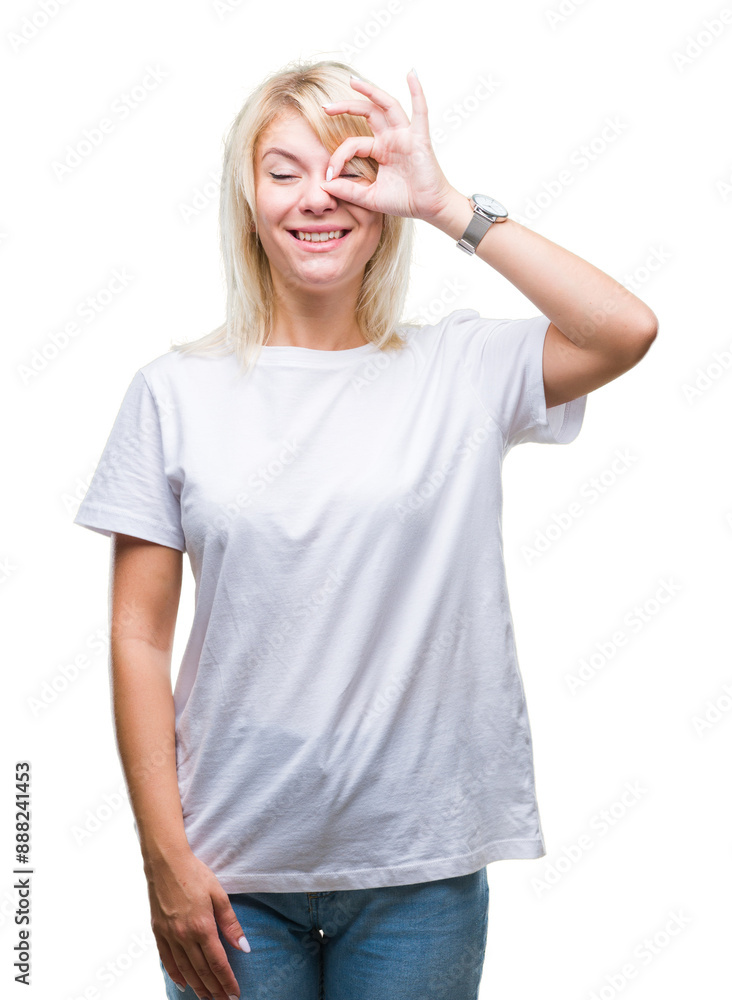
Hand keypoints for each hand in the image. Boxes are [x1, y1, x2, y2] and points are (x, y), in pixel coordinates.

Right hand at [146, 847, 248, 999]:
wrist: (166, 862)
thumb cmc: (195, 874)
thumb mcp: (219, 894)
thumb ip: (231, 923)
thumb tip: (243, 947)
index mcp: (202, 926)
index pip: (218, 962)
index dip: (227, 981)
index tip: (234, 994)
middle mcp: (184, 935)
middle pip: (202, 970)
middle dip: (215, 988)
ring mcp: (169, 935)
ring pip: (185, 969)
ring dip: (197, 986)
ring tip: (207, 997)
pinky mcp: (158, 932)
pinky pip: (167, 960)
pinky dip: (176, 975)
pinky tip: (183, 984)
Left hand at [320, 68, 455, 222]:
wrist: (428, 209)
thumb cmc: (404, 201)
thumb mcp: (370, 197)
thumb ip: (348, 190)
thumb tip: (323, 184)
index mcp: (380, 150)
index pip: (353, 144)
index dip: (338, 158)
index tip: (327, 175)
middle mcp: (391, 138)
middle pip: (367, 113)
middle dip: (346, 106)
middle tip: (325, 106)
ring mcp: (405, 136)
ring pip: (387, 106)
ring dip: (371, 92)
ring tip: (353, 81)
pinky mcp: (419, 139)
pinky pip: (420, 111)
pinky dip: (417, 92)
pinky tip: (412, 74)